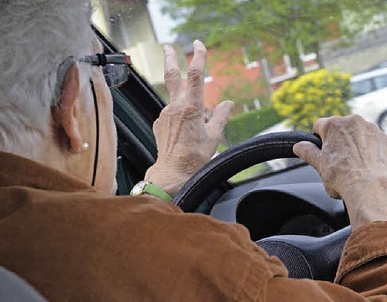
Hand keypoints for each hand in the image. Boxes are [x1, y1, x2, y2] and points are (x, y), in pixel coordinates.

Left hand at [144, 40, 233, 195]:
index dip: (198, 56)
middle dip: (170, 58)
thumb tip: (228, 104)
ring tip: (196, 129)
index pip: (195, 74)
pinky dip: (181, 119)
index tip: (199, 44)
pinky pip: (172, 115)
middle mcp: (175, 107)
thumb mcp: (214, 136)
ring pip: (177, 101)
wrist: (172, 173)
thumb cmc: (195, 157)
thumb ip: (221, 116)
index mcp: (192, 107)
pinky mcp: (159, 123)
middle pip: (172, 75)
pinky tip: (185, 136)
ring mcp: (165, 114)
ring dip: (187, 105)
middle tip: (168, 46)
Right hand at [293, 115, 386, 228]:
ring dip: (357, 144)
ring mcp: (372, 129)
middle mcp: (354, 121)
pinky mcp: (386, 139)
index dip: (320, 140)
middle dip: (339, 141)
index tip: (323, 151)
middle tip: (339, 161)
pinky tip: (368, 165)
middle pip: (342, 129)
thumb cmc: (342, 177)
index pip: (320, 126)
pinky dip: (372, 150)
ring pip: (360, 134)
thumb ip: (307, 151)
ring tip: (355, 164)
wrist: (369, 188)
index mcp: (334, 124)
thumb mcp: (318, 164)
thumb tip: (299, 146)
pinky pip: (376, 142)